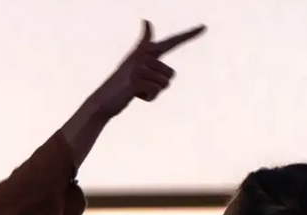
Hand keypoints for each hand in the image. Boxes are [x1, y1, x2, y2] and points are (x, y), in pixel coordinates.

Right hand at [89, 20, 206, 118]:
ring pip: (165, 83)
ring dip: (153, 92)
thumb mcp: (137, 65)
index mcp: (144, 52)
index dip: (188, 35)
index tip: (204, 27)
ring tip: (136, 90)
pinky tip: (134, 95)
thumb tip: (146, 20)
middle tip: (141, 86)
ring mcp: (139, 66)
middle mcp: (142, 56)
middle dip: (160, 84)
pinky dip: (149, 98)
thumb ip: (144, 50)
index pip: (170, 42)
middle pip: (170, 73)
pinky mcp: (136, 78)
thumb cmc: (122, 88)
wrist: (103, 102)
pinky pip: (156, 91)